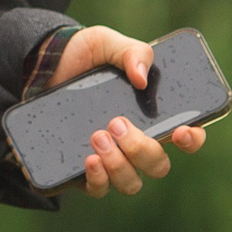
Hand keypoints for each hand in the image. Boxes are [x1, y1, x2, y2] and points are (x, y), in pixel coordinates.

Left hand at [46, 25, 209, 198]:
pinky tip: (88, 160)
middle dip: (142, 149)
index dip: (192, 139)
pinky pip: (97, 189)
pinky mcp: (82, 168)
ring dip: (118, 166)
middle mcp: (135, 142)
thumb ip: (131, 51)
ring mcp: (111, 158)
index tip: (180, 131)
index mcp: (151, 115)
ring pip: (130, 182)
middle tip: (116, 123)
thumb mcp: (105, 43)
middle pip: (157, 165)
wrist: (39, 67)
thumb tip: (142, 77)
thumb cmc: (82, 56)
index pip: (186, 137)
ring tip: (97, 137)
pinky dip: (97, 180)